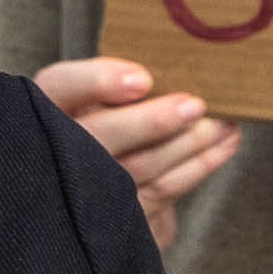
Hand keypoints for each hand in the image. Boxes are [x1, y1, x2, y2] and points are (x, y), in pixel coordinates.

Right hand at [36, 51, 233, 240]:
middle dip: (152, 121)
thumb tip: (181, 59)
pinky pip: (163, 190)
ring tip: (224, 122)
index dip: (98, 82)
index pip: (61, 85)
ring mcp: (88, 187)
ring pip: (140, 166)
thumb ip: (120, 80)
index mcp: (49, 102)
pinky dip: (199, 166)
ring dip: (190, 143)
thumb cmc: (104, 120)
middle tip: (194, 105)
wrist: (95, 184)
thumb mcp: (97, 93)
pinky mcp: (119, 213)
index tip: (141, 79)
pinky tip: (224, 144)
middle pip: (101, 135)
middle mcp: (59, 146)